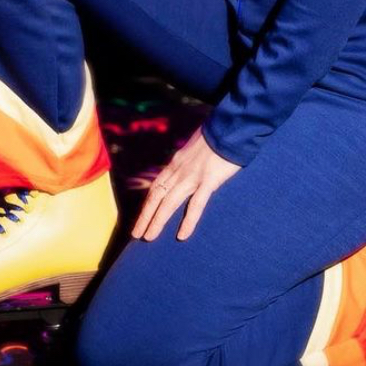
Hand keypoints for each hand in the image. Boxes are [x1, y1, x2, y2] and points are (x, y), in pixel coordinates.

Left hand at [132, 126, 240, 241]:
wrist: (229, 127)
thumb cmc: (216, 136)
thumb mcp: (195, 146)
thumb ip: (189, 159)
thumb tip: (187, 167)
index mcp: (176, 163)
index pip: (156, 186)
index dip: (147, 204)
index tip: (141, 218)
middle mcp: (179, 170)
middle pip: (157, 196)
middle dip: (145, 216)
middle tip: (136, 234)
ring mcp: (193, 176)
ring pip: (169, 202)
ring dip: (158, 220)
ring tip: (149, 238)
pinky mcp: (208, 180)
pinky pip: (196, 204)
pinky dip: (188, 221)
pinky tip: (182, 236)